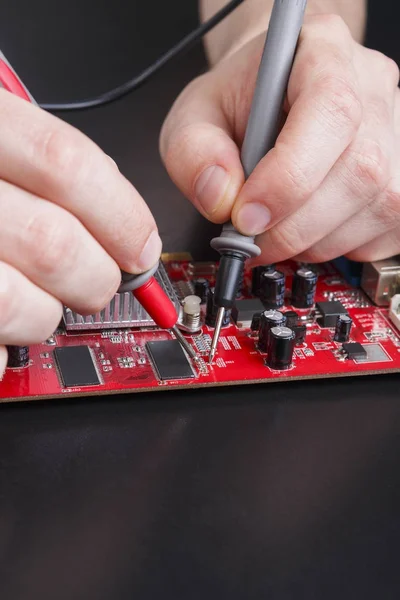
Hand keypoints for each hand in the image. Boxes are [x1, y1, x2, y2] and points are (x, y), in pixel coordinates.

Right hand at [0, 90, 160, 375]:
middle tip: (98, 282)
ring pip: (20, 303)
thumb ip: (42, 163)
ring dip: (48, 314)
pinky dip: (1, 346)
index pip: (67, 165)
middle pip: (53, 243)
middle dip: (97, 278)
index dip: (121, 216)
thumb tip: (119, 217)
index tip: (140, 247)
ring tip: (39, 302)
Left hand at [160, 14, 399, 267]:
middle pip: (360, 170)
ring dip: (316, 240)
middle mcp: (372, 87)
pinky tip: (311, 228)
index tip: (246, 217)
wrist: (272, 98)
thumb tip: (220, 199)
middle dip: (295, 226)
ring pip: (378, 206)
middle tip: (252, 239)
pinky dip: (341, 246)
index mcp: (321, 52)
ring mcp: (397, 131)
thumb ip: (193, 153)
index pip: (331, 111)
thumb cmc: (240, 102)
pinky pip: (388, 229)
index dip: (289, 177)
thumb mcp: (195, 116)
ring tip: (278, 229)